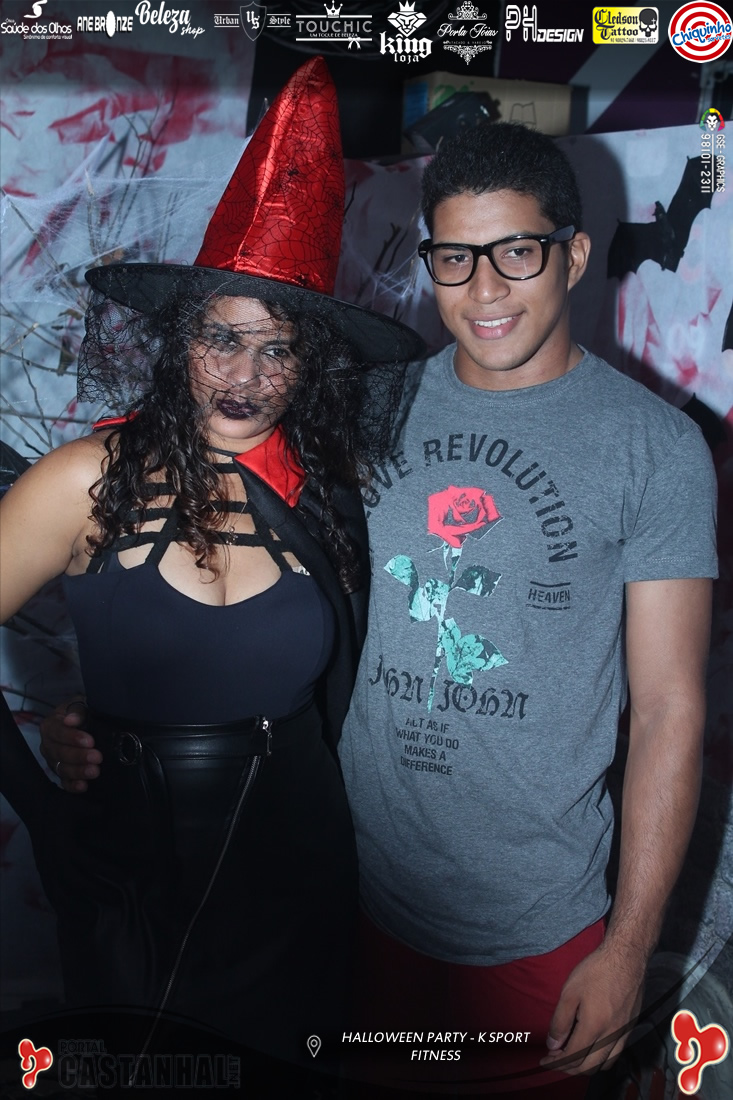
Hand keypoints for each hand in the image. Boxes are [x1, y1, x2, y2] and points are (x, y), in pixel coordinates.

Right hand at [39, 698, 101, 792]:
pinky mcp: (61, 774)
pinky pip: (64, 782)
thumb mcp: (81, 704)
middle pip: (59, 753)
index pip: (57, 732)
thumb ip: (78, 711)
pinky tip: (84, 786)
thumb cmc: (83, 711)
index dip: (72, 737)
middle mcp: (48, 744)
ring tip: (95, 771)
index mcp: (50, 725)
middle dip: (79, 756)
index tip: (90, 741)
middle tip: (97, 757)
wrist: (88, 720)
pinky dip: (73, 786)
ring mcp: (53, 761)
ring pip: (62, 769)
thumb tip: (71, 719)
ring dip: (78, 771)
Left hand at [540, 941, 644, 1074]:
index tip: (544, 1060)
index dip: (556, 1063)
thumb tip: (553, 1045)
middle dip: (568, 1068)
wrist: (626, 958)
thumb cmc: (596, 971)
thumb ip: (560, 1021)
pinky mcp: (630, 1028)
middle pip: (588, 1066)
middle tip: (555, 1059)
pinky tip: (592, 1047)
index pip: (573, 1056)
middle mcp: (611, 1036)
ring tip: (571, 1055)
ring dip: (586, 1066)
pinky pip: (616, 1054)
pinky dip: (601, 1059)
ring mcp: (623, 1034)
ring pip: (604, 1064)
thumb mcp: (570, 992)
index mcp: (594, 1027)